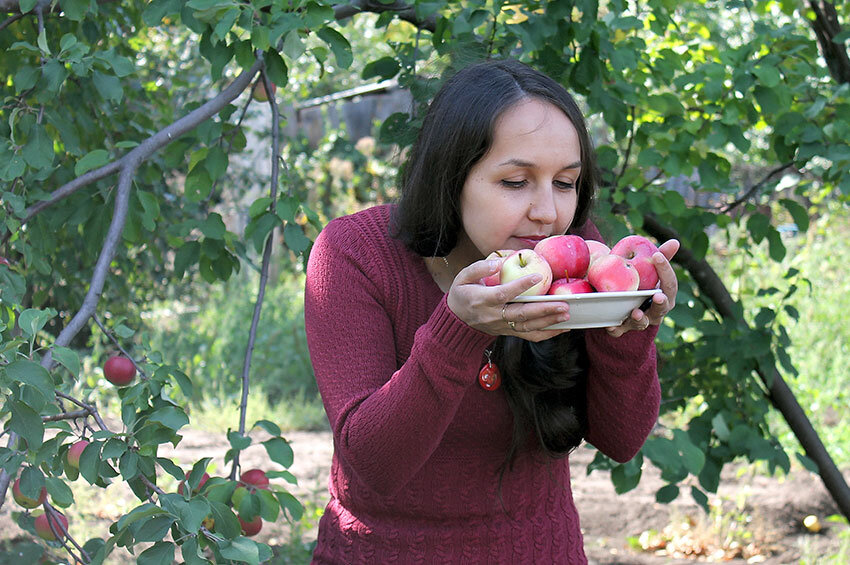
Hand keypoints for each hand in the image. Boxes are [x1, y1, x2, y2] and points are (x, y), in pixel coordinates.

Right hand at [447, 259, 570, 341]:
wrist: (456, 319)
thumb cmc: (462, 293)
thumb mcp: (463, 277)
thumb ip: (480, 268)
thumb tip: (500, 262)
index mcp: (482, 299)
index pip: (503, 294)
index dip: (520, 286)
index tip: (537, 277)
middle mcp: (493, 315)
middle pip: (520, 314)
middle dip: (543, 310)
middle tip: (563, 304)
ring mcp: (501, 326)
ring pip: (527, 326)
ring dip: (548, 322)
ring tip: (566, 315)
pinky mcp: (508, 331)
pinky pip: (528, 335)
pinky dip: (546, 334)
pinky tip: (560, 328)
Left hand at [606, 239, 679, 337]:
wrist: (621, 302)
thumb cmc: (641, 282)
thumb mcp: (649, 270)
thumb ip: (661, 256)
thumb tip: (675, 242)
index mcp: (665, 296)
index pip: (670, 284)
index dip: (665, 270)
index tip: (657, 256)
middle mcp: (655, 311)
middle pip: (661, 309)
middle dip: (660, 303)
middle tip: (658, 296)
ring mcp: (640, 321)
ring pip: (642, 323)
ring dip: (640, 318)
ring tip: (635, 312)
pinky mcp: (622, 328)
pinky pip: (620, 331)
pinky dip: (616, 329)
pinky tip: (611, 326)